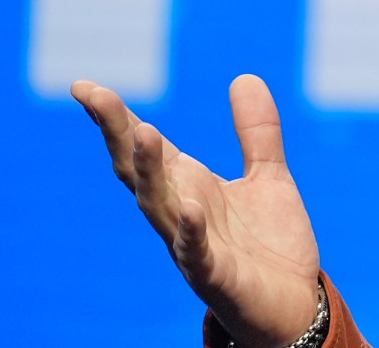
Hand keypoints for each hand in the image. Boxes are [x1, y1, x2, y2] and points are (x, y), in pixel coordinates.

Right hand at [75, 74, 324, 346]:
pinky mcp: (216, 276)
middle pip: (139, 170)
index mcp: (189, 186)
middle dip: (118, 134)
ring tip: (142, 130)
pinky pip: (197, 253)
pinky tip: (187, 207)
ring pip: (158, 207)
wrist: (295, 302)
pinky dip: (189, 231)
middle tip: (96, 96)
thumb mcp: (269, 176)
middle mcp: (180, 213)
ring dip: (148, 172)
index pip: (145, 147)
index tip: (83, 85)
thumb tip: (243, 76)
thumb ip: (256, 131)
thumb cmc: (270, 243)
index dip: (116, 116)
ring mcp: (193, 245)